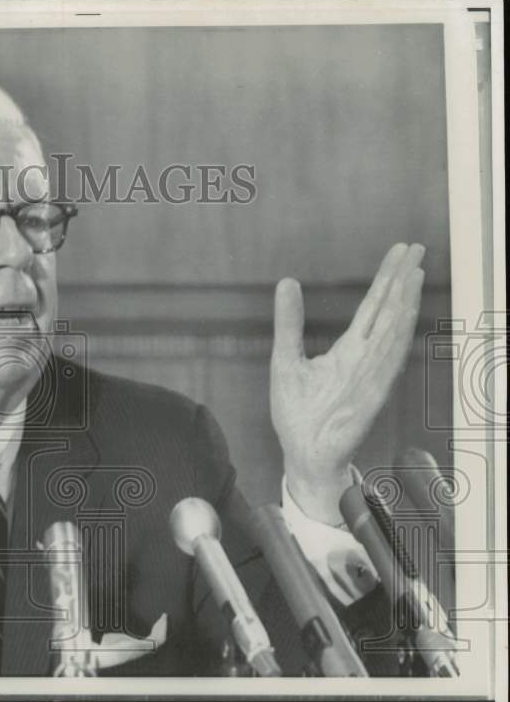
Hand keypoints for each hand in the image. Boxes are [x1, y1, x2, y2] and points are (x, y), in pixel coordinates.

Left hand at [271, 243, 424, 524]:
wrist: (301, 453)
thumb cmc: (298, 412)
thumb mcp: (285, 358)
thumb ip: (288, 322)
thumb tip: (287, 282)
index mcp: (349, 351)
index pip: (372, 307)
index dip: (387, 279)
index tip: (402, 252)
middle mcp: (365, 360)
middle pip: (388, 313)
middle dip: (402, 281)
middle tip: (417, 248)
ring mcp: (370, 377)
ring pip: (391, 335)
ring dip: (404, 305)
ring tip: (414, 274)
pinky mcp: (368, 398)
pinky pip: (385, 366)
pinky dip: (394, 342)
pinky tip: (403, 319)